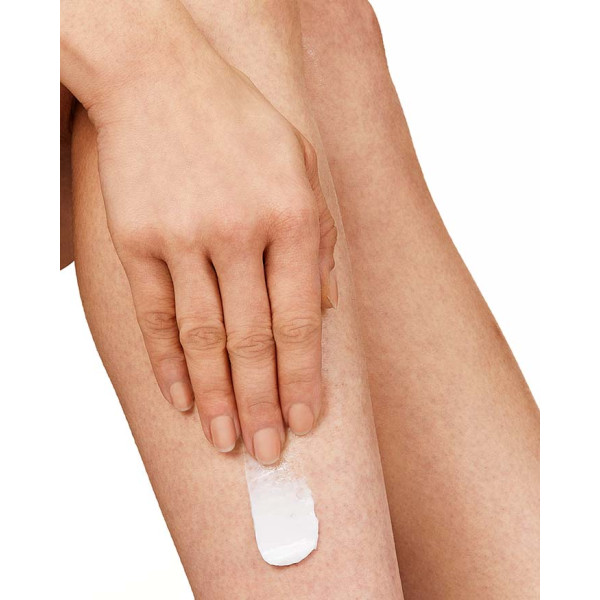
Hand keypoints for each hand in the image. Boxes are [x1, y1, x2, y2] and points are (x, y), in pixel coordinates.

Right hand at [86, 44, 337, 464]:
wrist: (160, 74)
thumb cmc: (242, 123)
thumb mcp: (303, 166)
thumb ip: (320, 237)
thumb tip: (325, 307)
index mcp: (292, 216)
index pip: (300, 320)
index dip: (303, 378)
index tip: (306, 422)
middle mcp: (240, 232)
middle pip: (253, 340)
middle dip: (262, 403)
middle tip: (268, 455)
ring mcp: (183, 236)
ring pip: (202, 337)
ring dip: (216, 396)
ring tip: (226, 442)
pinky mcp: (136, 239)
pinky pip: (154, 314)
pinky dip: (166, 364)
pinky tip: (181, 400)